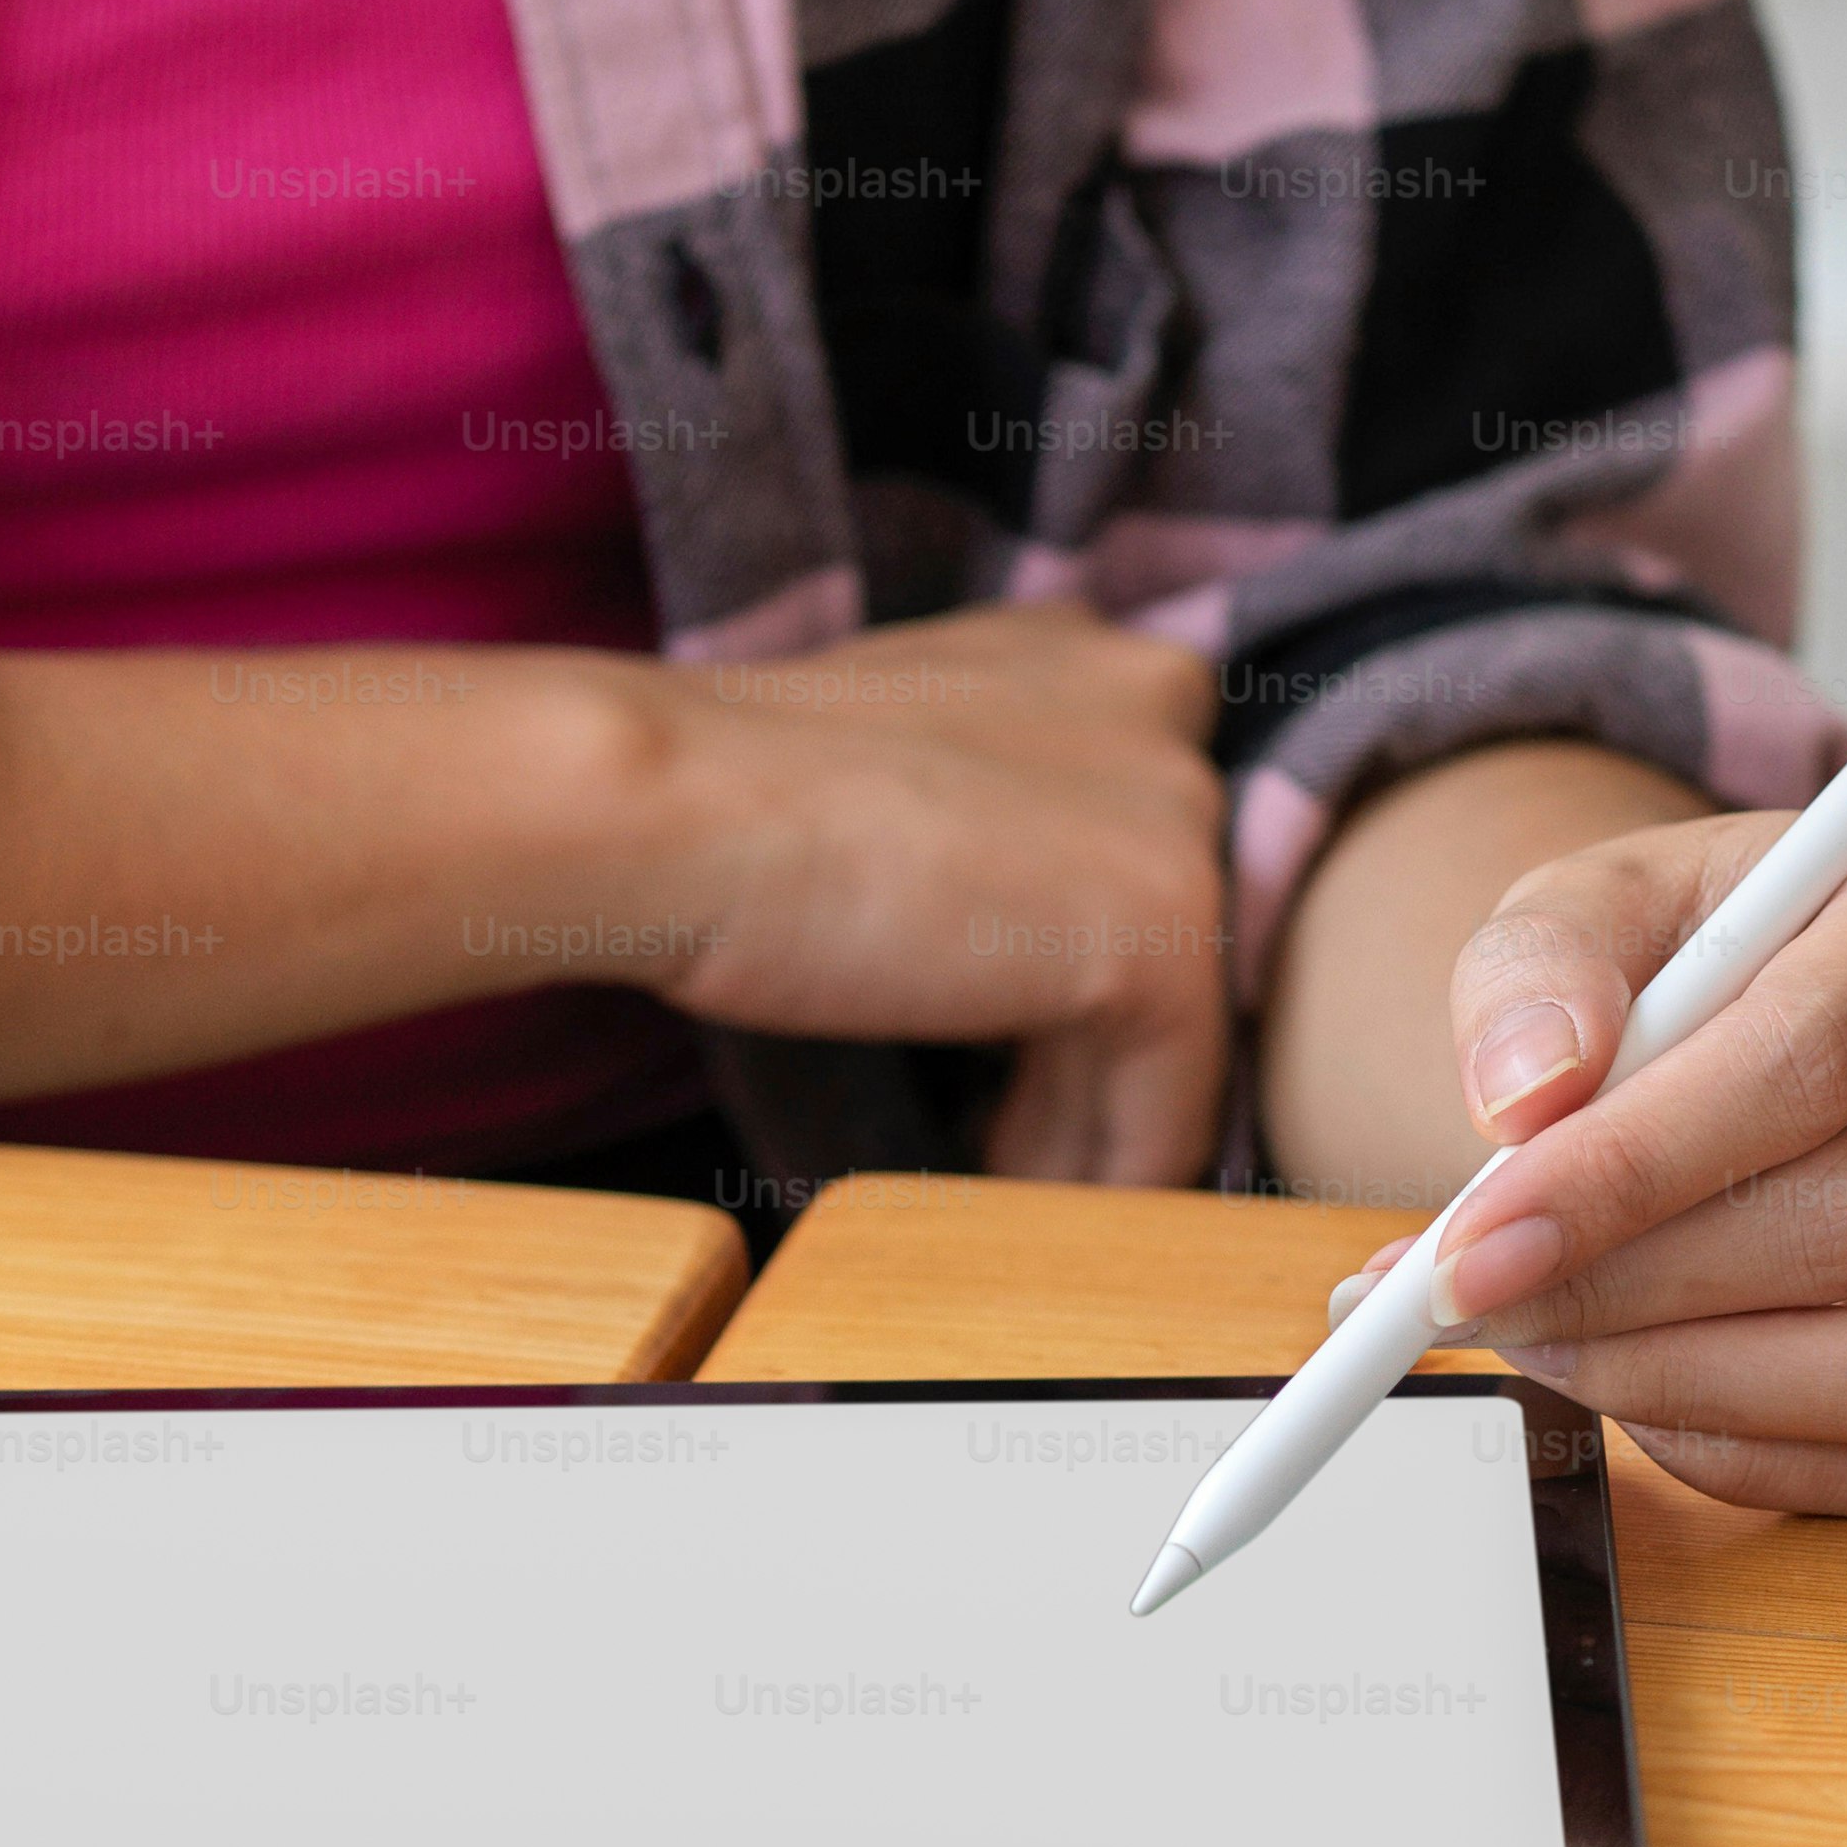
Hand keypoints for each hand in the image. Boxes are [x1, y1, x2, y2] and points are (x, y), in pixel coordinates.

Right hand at [643, 605, 1235, 1183]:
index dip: (1074, 945)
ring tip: (1004, 1172)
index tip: (1015, 1036)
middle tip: (1004, 1126)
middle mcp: (1158, 709)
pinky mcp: (1162, 940)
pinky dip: (1100, 1172)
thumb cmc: (723, 800)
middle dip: (1090, 1040)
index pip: (1133, 824)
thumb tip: (1014, 935)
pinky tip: (1012, 1194)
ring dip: (1088, 1113)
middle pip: (1163, 926)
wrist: (671, 812)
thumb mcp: (884, 765)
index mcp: (1081, 652)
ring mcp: (1176, 820)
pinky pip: (1168, 1107)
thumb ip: (979, 808)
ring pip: (1172, 1023)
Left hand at [1348, 816, 1846, 1512]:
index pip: (1816, 1055)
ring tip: (1543, 1329)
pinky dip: (1727, 1443)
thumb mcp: (1590, 902)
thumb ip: (1539, 967)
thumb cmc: (1687, 956)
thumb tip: (1529, 1085)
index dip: (1636, 1165)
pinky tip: (1628, 1369)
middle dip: (1630, 1282)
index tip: (1483, 1231)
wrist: (1727, 1019)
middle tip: (1475, 1292)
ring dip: (1680, 1376)